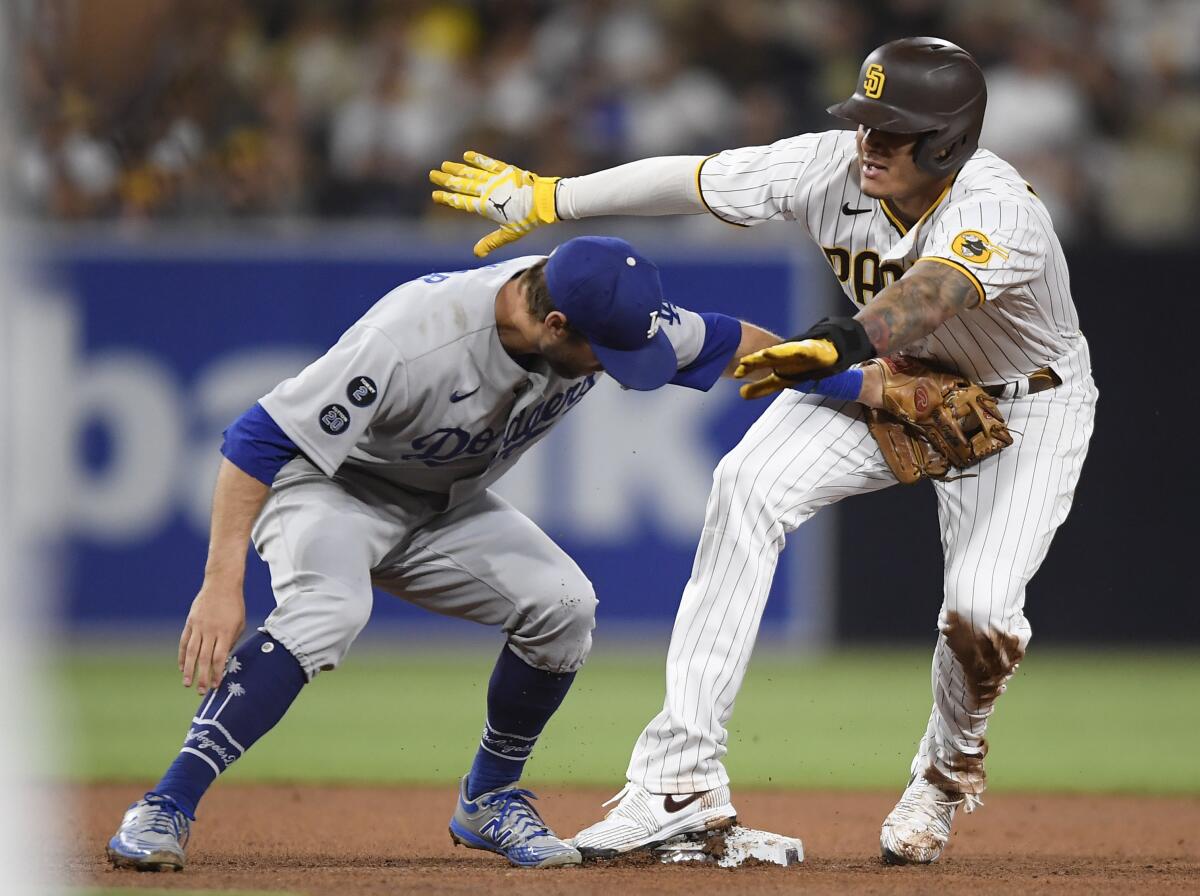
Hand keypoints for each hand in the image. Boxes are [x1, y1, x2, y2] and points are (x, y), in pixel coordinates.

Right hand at [178, 581, 245, 696]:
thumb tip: (222, 661)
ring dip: (189, 670)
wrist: (221, 584)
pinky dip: (182, 656)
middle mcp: (210, 631)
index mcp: (225, 632)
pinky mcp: (190, 622)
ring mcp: (198, 626)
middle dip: (202, 676)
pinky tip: (182, 667)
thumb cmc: (234, 606)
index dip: (216, 673)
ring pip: (192, 652)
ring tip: (187, 684)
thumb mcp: (239, 624)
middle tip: (201, 691)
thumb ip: (230, 642)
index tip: (215, 685)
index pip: (219, 658)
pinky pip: (184, 642)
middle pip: (204, 658)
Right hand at [430, 151, 558, 256]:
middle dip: (446, 180)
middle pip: (462, 184)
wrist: (545, 202)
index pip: (462, 202)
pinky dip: (477, 159)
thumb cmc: (528, 220)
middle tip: (432, 174)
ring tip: (444, 165)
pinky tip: (466, 155)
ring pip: (472, 172)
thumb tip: (476, 254)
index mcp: (486, 207)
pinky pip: (488, 163)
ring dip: (457, 169)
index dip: (447, 198)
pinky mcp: (506, 170)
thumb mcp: (509, 234)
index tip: (435, 195)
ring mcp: (496, 179)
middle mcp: (488, 191)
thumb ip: (491, 242)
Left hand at [733, 339, 838, 398]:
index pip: (758, 363)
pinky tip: (800, 351)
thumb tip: (741, 395)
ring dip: (776, 352)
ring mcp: (798, 351)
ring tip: (765, 353)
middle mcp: (784, 355)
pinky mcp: (812, 351)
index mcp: (774, 361)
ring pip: (786, 352)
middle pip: (768, 357)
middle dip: (757, 359)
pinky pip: (807, 351)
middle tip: (744, 362)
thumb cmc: (797, 367)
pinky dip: (803, 351)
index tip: (737, 374)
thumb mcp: (779, 380)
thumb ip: (761, 387)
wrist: (823, 356)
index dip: (748, 367)